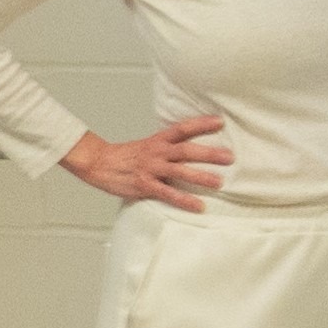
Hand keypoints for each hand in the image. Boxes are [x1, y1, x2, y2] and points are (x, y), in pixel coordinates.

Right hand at [63, 114, 230, 212]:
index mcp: (158, 140)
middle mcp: (157, 152)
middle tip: (230, 157)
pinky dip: (184, 200)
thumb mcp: (147, 145)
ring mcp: (151, 169)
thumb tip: (191, 148)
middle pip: (186, 150)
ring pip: (180, 171)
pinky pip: (168, 194)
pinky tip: (199, 206)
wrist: (98, 163)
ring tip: (219, 182)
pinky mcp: (145, 186)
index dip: (201, 124)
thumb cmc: (125, 157)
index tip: (220, 121)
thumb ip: (167, 147)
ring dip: (201, 177)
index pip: (182, 128)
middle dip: (209, 154)